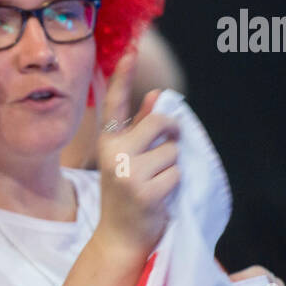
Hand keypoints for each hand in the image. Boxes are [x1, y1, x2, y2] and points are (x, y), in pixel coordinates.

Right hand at [92, 53, 180, 259]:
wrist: (120, 238)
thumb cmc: (129, 195)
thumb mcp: (129, 159)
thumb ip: (142, 128)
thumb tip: (158, 96)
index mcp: (108, 140)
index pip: (116, 101)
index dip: (124, 73)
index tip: (133, 47)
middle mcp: (113, 152)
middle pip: (162, 123)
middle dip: (173, 134)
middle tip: (166, 154)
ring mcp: (127, 171)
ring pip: (173, 151)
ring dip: (173, 167)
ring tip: (156, 185)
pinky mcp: (144, 190)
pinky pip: (177, 173)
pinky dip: (175, 185)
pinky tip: (159, 198)